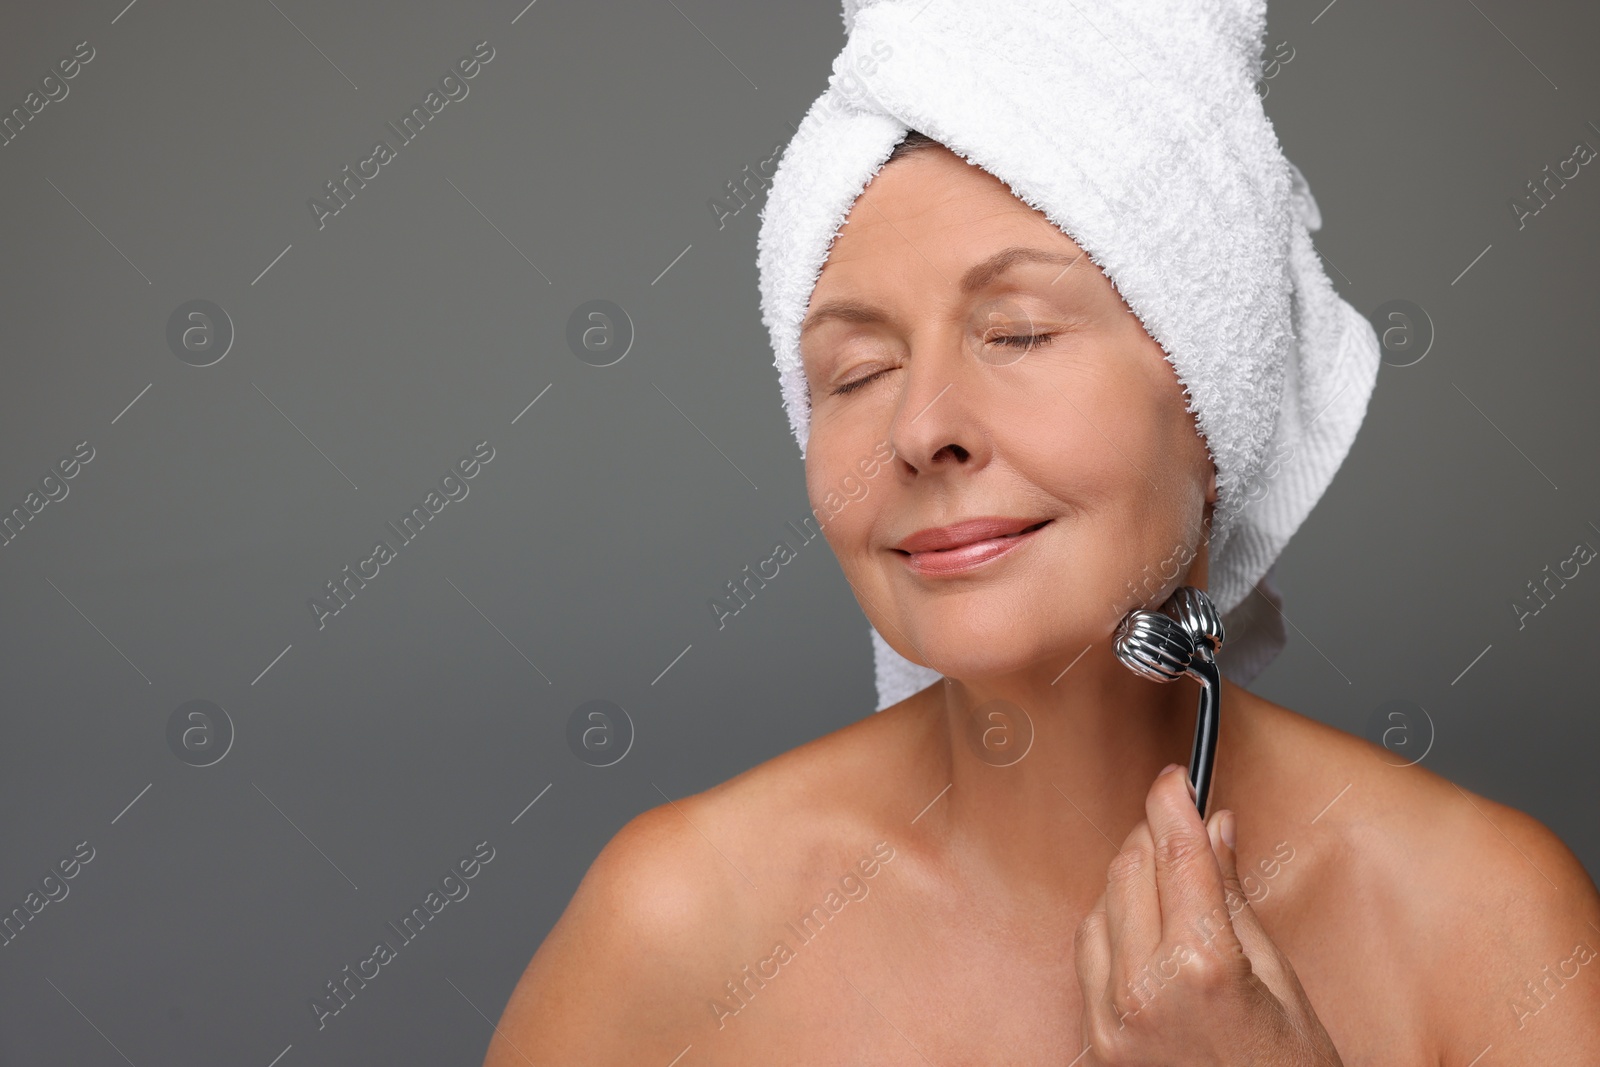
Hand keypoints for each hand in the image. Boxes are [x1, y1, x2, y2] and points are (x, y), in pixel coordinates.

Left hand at [1072, 764, 1342, 1065]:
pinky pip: (1088, 957)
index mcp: (1202, 965)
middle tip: (1181, 830)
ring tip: (1173, 892)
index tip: (1175, 776)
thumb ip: (1235, 898)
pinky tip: (1144, 935)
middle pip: (1128, 869)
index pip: (1175, 851)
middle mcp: (1144, 989)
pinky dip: (1110, 931)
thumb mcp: (1283, 984)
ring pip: (1098, 906)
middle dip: (1153, 839)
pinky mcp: (1096, 1042)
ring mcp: (1111, 1020)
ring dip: (1129, 884)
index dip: (1172, 801)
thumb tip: (1215, 827)